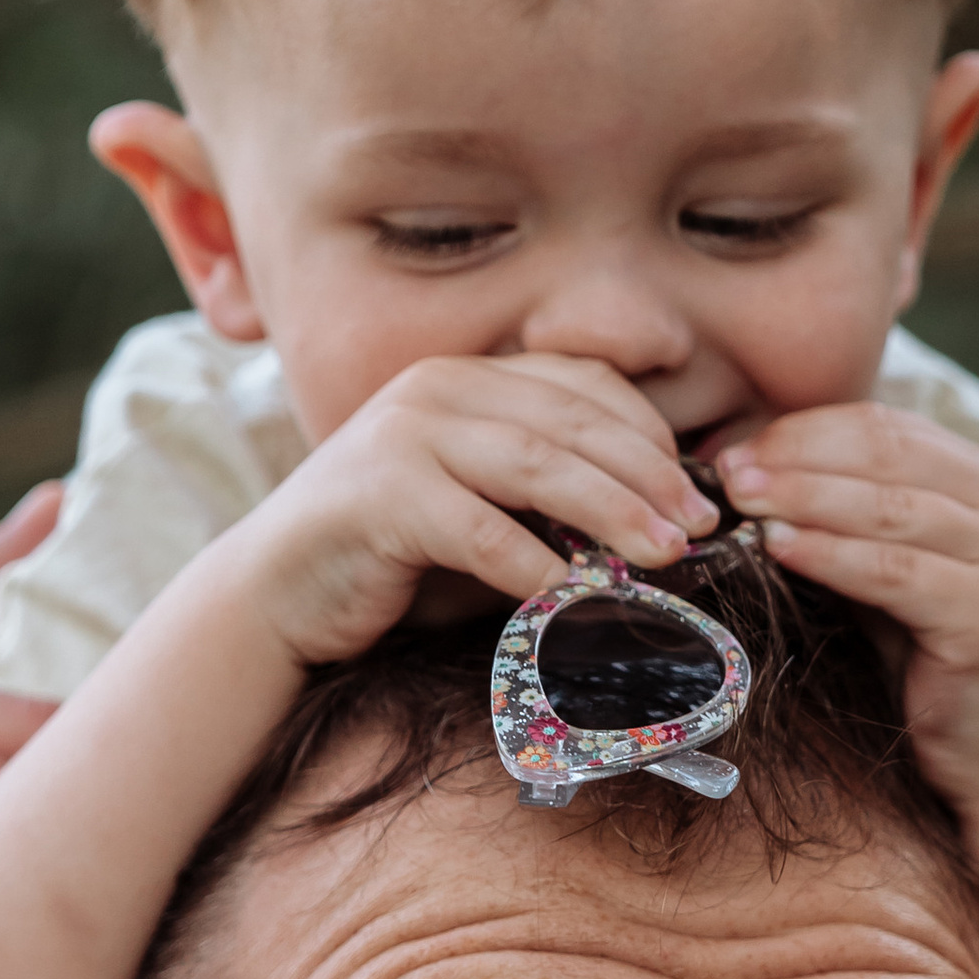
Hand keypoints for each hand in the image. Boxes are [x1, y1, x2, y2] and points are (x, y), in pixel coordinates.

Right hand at [236, 353, 717, 665]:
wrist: (278, 596)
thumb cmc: (395, 564)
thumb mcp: (486, 512)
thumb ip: (552, 502)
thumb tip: (661, 530)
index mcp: (469, 378)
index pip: (584, 386)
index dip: (649, 435)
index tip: (698, 493)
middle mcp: (437, 388)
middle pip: (572, 422)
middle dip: (648, 475)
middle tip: (701, 526)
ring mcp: (404, 435)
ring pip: (537, 464)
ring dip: (611, 512)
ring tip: (663, 554)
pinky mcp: (380, 496)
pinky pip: (480, 530)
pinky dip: (537, 566)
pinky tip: (578, 599)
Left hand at [716, 402, 978, 806]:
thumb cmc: (929, 662)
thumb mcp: (887, 572)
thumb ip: (845, 518)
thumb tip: (745, 468)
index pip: (887, 429)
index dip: (806, 433)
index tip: (736, 451)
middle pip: (887, 457)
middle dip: (797, 458)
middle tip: (728, 473)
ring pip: (889, 509)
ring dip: (805, 498)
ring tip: (742, 502)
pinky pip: (895, 573)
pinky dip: (831, 555)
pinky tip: (780, 548)